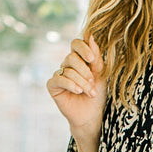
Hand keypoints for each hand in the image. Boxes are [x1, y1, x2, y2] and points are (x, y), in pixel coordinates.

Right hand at [47, 34, 106, 151]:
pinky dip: (70, 84)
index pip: (76, 43)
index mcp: (79, 59)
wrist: (91, 115)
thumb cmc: (97, 95)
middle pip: (72, 57)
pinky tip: (78, 92)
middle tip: (93, 83)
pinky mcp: (53, 86)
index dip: (83, 48)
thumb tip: (90, 36)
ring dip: (82, 82)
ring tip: (90, 93)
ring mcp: (59, 74)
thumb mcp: (100, 74)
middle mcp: (67, 65)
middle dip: (85, 71)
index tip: (92, 59)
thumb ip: (95, 57)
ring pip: (68, 70)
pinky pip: (59, 79)